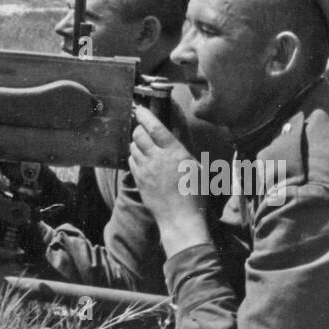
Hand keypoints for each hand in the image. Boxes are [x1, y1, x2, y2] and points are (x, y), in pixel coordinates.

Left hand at [129, 104, 210, 257]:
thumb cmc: (195, 195)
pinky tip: (141, 159)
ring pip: (133, 147)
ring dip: (136, 142)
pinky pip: (131, 162)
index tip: (139, 109)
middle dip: (139, 128)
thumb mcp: (198, 168)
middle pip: (138, 134)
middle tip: (143, 127)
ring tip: (143, 143)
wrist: (181, 219)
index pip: (154, 127)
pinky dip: (134, 156)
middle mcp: (156, 158)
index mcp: (173, 152)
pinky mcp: (139, 181)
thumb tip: (177, 141)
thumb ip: (184, 152)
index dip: (145, 115)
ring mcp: (145, 170)